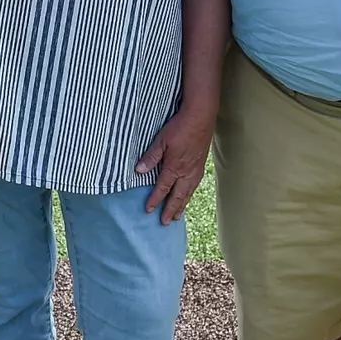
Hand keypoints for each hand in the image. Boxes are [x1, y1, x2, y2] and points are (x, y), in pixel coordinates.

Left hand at [136, 103, 213, 224]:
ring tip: (176, 216)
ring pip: (187, 193)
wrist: (201, 117)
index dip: (155, 200)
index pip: (162, 188)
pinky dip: (189, 195)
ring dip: (181, 205)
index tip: (149, 210)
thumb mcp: (161, 140)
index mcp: (175, 167)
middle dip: (170, 209)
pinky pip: (194, 186)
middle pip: (177, 196)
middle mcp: (186, 172)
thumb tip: (139, 170)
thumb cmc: (180, 127)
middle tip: (164, 222)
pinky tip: (188, 196)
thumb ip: (151, 156)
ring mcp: (195, 170)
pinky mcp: (201, 165)